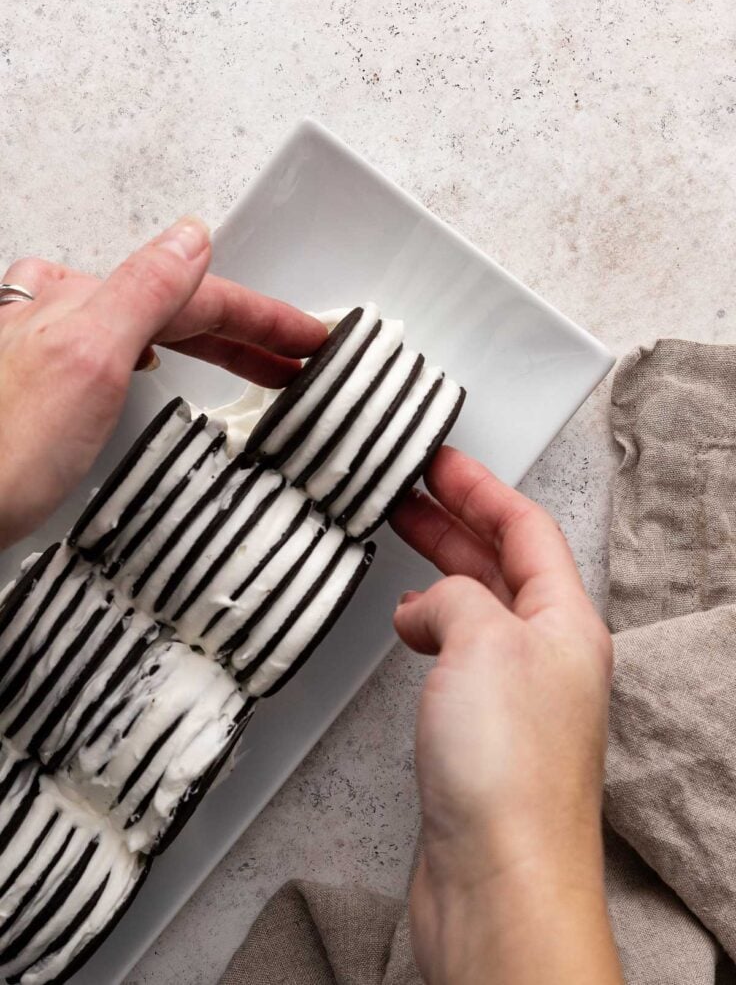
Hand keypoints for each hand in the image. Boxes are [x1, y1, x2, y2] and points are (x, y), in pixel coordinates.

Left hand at [0, 217, 325, 547]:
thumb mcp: (86, 356)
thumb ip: (143, 289)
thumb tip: (192, 237)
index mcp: (86, 302)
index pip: (198, 295)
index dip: (264, 318)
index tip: (314, 338)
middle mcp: (66, 317)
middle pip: (180, 310)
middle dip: (249, 334)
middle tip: (304, 358)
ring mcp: (56, 351)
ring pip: (155, 330)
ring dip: (214, 345)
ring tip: (261, 364)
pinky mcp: (48, 390)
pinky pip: (126, 353)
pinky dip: (165, 356)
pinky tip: (161, 364)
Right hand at [391, 448, 621, 984]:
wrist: (499, 881)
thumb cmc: (509, 773)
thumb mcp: (482, 641)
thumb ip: (452, 598)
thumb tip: (424, 606)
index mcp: (566, 622)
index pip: (527, 528)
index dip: (481, 487)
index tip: (442, 460)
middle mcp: (547, 656)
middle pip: (501, 563)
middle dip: (456, 519)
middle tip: (412, 488)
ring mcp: (515, 695)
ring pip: (476, 608)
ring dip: (441, 570)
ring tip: (403, 539)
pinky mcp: (480, 733)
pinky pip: (456, 655)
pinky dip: (428, 627)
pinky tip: (406, 627)